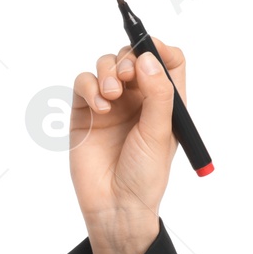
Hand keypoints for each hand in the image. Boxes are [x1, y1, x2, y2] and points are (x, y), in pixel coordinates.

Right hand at [69, 38, 185, 253]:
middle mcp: (139, 99)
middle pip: (133, 56)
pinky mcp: (85, 111)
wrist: (115, 205)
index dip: (160, 49)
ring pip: (106, 65)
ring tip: (111, 95)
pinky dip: (89, 87)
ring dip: (107, 71)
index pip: (169, 61)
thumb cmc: (145, 175)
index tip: (150, 49)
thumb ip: (158, 94)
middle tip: (126, 76)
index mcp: (166, 102)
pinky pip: (83, 83)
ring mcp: (111, 103)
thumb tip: (149, 58)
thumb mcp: (160, 134)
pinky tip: (99, 107)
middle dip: (128, 58)